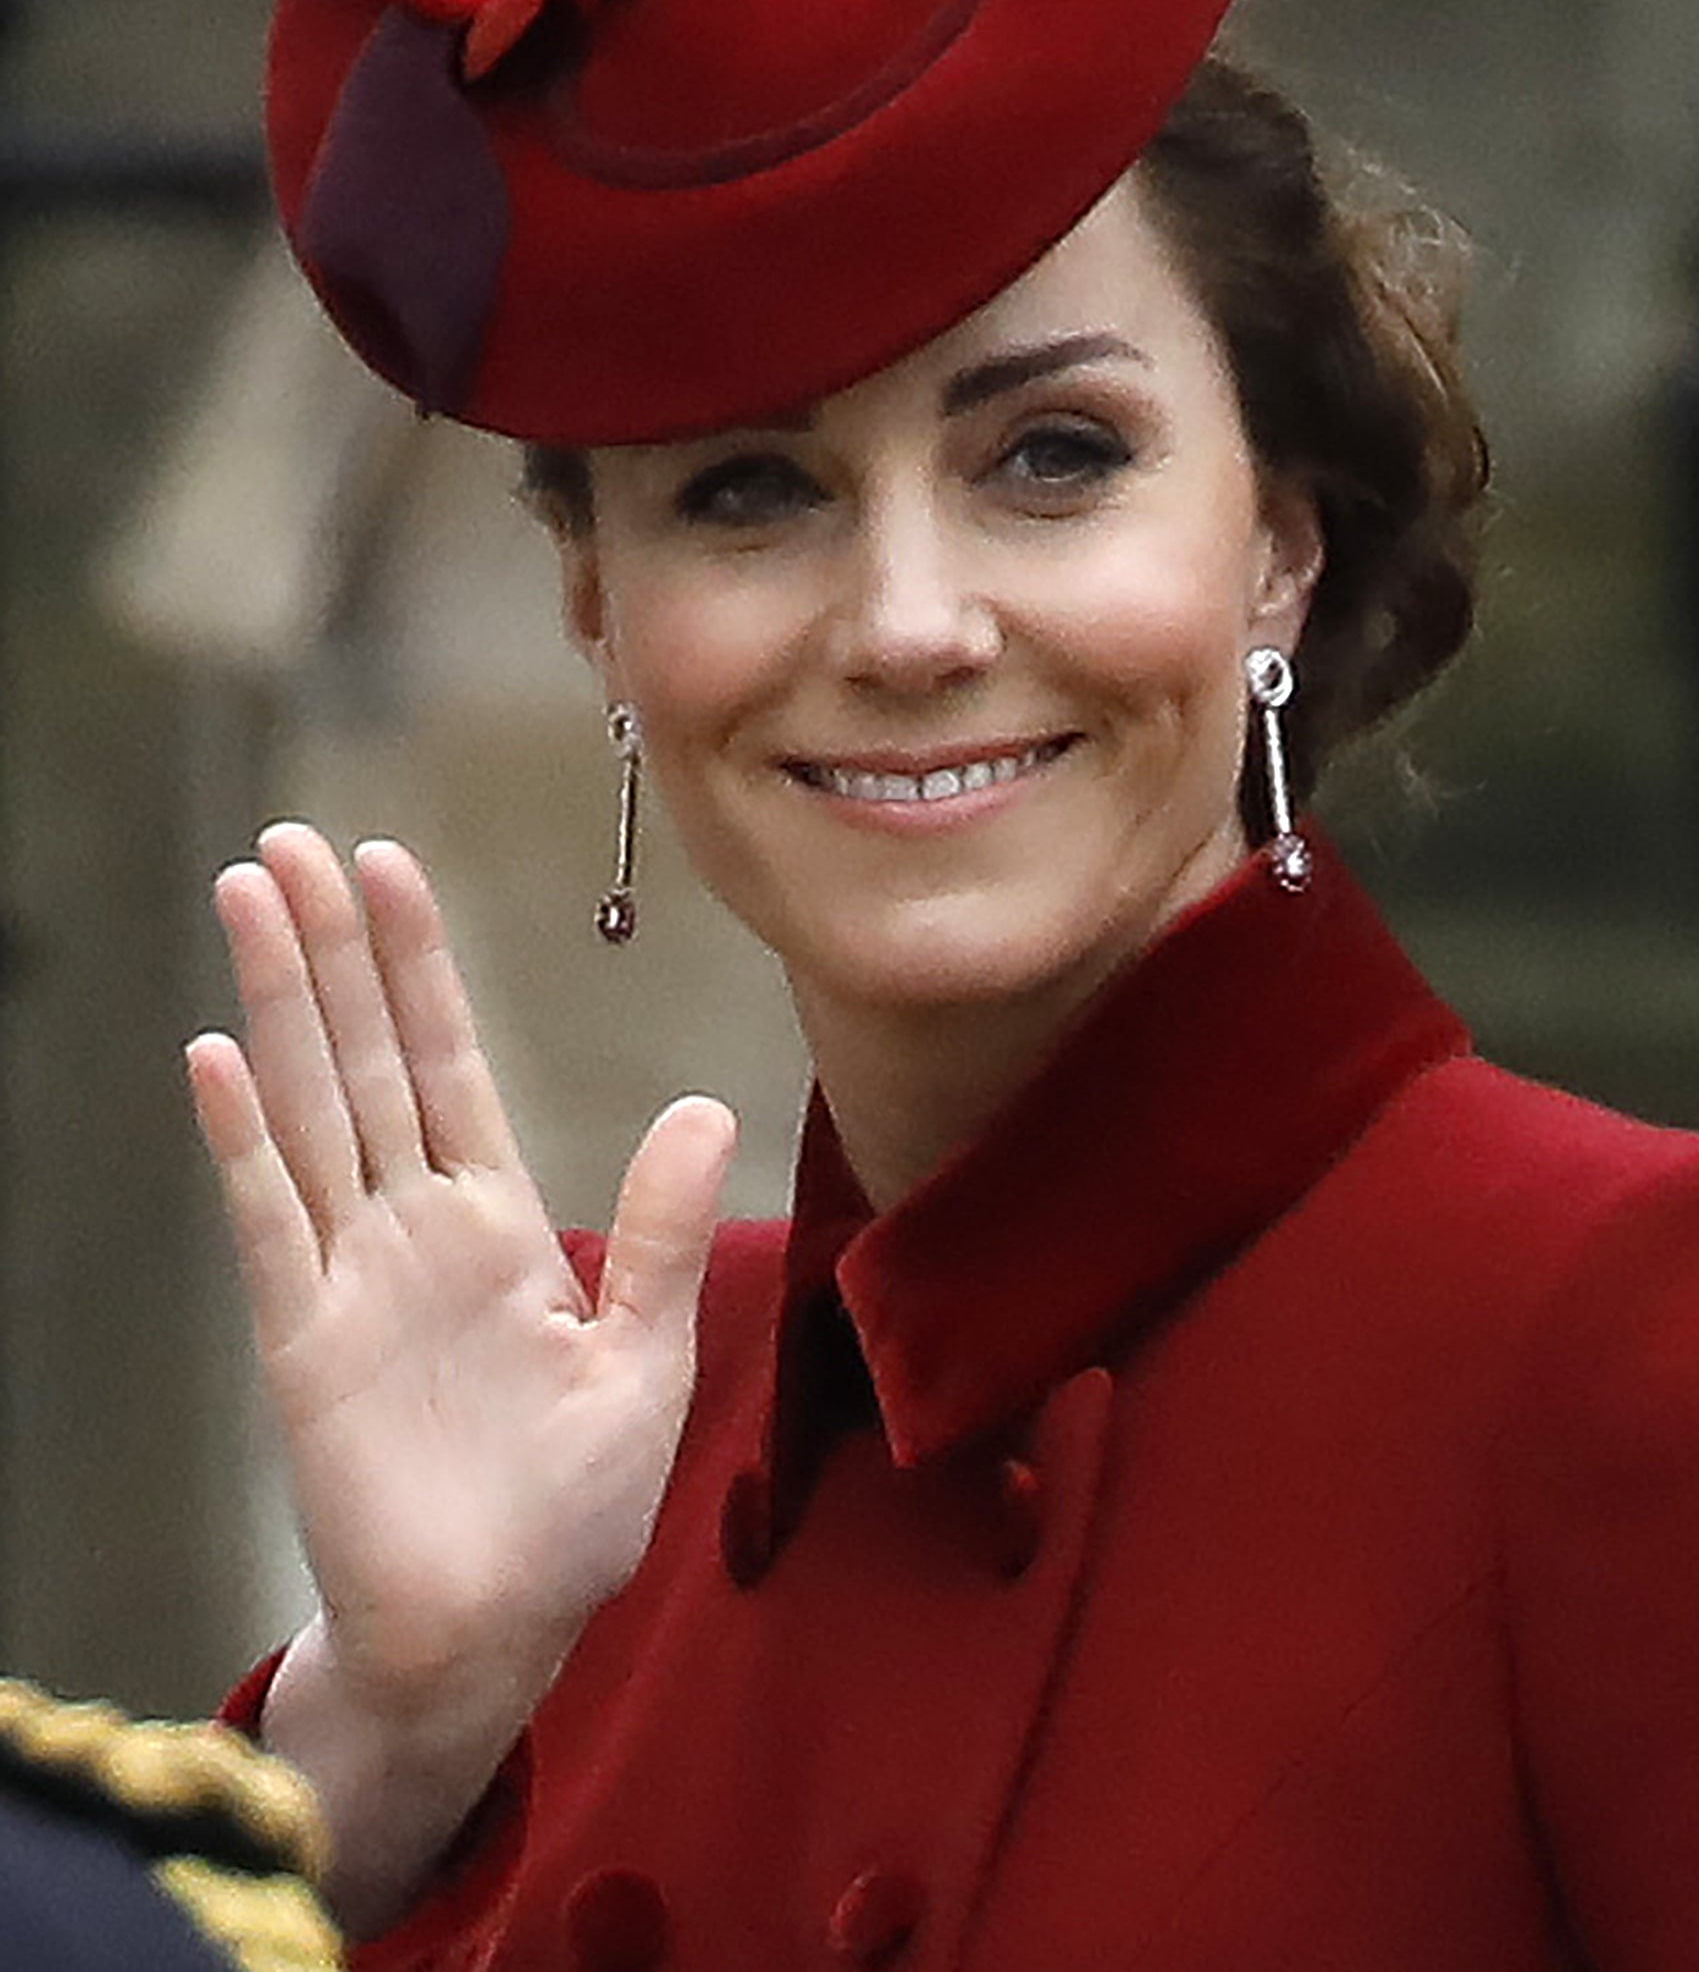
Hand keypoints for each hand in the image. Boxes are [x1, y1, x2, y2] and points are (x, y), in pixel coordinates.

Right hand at [188, 823, 735, 1732]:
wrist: (497, 1635)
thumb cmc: (570, 1512)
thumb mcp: (643, 1362)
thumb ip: (653, 1233)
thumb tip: (705, 1105)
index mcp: (496, 1223)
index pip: (448, 1060)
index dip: (416, 964)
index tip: (388, 866)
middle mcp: (413, 1229)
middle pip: (362, 1058)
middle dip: (331, 949)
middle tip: (289, 841)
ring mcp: (351, 1278)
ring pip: (308, 1110)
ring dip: (278, 1003)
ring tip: (248, 897)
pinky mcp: (307, 1345)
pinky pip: (271, 1225)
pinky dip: (243, 1142)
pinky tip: (217, 1056)